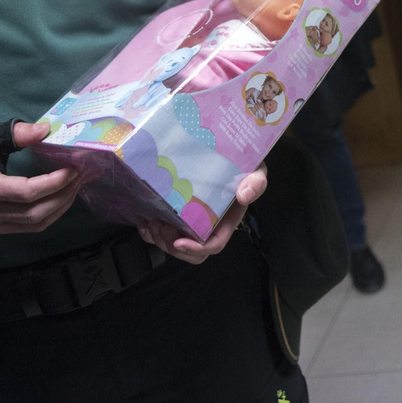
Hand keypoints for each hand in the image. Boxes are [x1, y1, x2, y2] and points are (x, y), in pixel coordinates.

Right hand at [0, 120, 80, 232]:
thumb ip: (16, 134)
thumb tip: (46, 129)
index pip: (26, 193)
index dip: (53, 182)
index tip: (72, 168)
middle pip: (35, 212)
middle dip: (63, 195)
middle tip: (79, 175)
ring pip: (36, 223)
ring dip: (60, 206)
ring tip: (74, 185)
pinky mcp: (0, 227)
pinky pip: (31, 227)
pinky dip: (51, 214)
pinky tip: (61, 198)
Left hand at [137, 164, 267, 265]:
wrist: (232, 151)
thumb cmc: (245, 165)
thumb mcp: (256, 171)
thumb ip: (256, 182)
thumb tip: (245, 194)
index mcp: (227, 221)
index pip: (213, 245)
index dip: (196, 249)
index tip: (179, 241)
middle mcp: (208, 225)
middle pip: (190, 250)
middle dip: (171, 245)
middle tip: (161, 227)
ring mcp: (191, 219)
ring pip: (173, 242)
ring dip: (159, 238)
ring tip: (152, 221)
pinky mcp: (177, 211)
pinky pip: (162, 230)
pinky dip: (150, 230)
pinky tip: (145, 221)